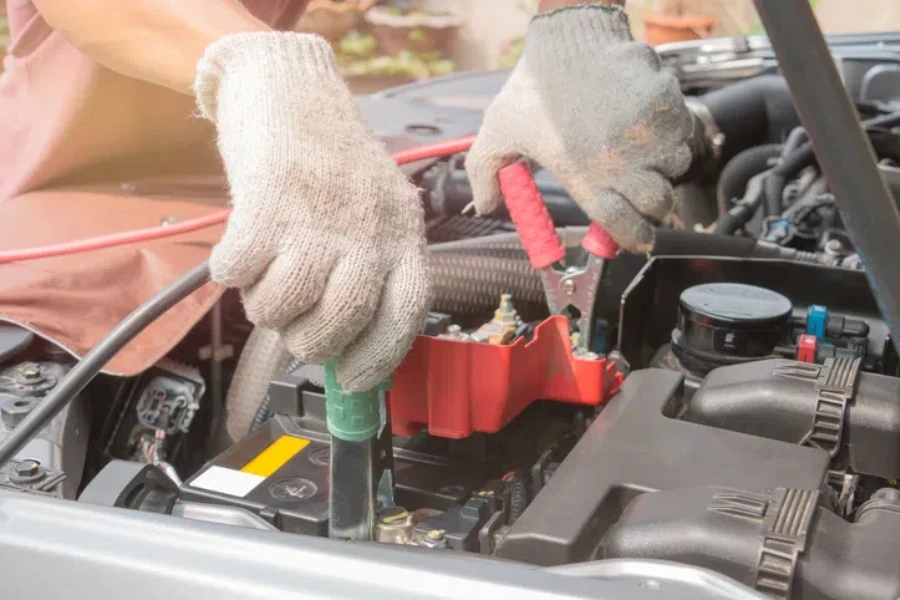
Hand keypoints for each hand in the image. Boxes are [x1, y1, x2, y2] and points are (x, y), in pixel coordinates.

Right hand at [194, 32, 428, 390]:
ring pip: (284, 307)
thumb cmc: (334, 163)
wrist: (292, 90)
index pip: (406, 315)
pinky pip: (239, 274)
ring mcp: (319, 216)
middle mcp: (368, 228)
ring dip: (266, 306)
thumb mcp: (378, 211)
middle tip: (295, 325)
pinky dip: (231, 272)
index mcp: (403, 233)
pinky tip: (241, 252)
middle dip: (310, 341)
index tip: (353, 382)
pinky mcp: (267, 204)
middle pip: (340, 323)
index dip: (379, 360)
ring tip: (268, 277)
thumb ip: (373, 273)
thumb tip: (351, 354)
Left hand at [467, 5, 692, 252]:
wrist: (570, 36)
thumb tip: (484, 206)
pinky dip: (672, 132)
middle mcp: (621, 162)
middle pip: (659, 205)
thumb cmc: (535, 85)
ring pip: (676, 168)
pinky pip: (684, 132)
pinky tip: (645, 121)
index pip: (624, 228)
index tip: (635, 236)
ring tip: (637, 147)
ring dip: (663, 164)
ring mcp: (649, 134)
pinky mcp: (668, 106)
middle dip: (652, 202)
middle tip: (637, 188)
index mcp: (583, 177)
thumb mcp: (498, 131)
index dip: (633, 237)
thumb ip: (485, 173)